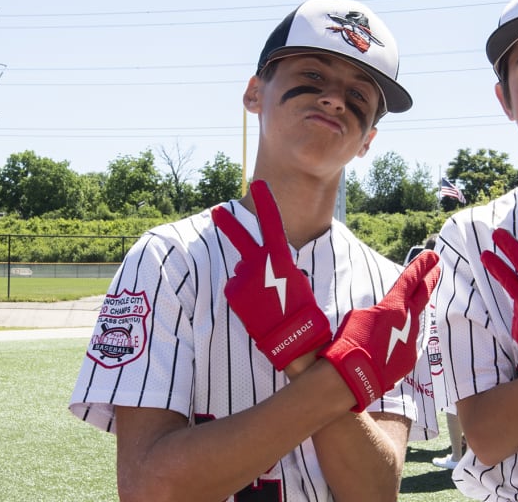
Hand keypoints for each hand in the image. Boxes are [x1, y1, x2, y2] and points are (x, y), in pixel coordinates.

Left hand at [210, 180, 330, 370]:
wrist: (292, 335)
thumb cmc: (300, 307)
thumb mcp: (294, 277)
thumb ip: (275, 264)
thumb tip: (255, 262)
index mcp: (280, 257)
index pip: (271, 222)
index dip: (265, 201)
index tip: (257, 183)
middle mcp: (259, 262)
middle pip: (240, 238)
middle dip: (228, 223)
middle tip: (218, 211)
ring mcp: (244, 276)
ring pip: (242, 273)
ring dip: (249, 283)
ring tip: (264, 300)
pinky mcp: (232, 292)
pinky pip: (235, 289)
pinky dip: (242, 297)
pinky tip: (255, 307)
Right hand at [318, 251, 439, 411]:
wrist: (353, 375)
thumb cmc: (350, 341)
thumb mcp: (360, 316)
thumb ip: (379, 313)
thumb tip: (386, 319)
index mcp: (394, 305)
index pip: (411, 279)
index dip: (421, 266)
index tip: (432, 256)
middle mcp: (408, 320)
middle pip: (423, 295)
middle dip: (430, 279)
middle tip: (437, 268)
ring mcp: (411, 341)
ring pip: (412, 323)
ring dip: (408, 318)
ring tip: (400, 316)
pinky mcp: (409, 360)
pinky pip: (405, 345)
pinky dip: (398, 343)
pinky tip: (384, 349)